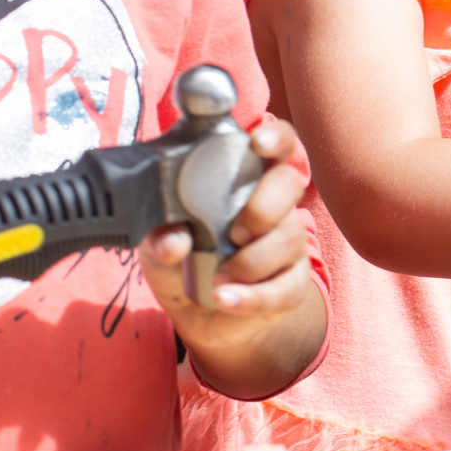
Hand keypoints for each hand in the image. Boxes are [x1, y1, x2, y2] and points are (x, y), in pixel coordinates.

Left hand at [140, 120, 315, 354]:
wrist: (198, 313)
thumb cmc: (183, 260)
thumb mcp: (157, 243)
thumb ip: (158, 234)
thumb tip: (173, 241)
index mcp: (243, 180)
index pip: (275, 144)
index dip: (276, 137)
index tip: (258, 142)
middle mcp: (273, 204)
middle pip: (290, 183)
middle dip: (264, 206)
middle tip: (235, 232)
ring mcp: (287, 242)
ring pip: (289, 239)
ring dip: (250, 262)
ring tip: (217, 279)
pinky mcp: (293, 282)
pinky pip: (287, 287)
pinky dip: (252, 297)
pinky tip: (226, 299)